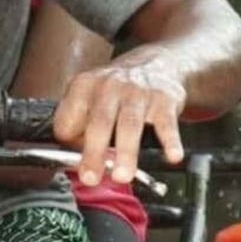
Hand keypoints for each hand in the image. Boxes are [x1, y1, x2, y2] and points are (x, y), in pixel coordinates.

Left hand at [53, 52, 186, 185]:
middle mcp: (109, 86)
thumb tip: (74, 163)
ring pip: (129, 125)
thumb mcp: (88, 99)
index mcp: (83, 87)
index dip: (69, 144)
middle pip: (99, 123)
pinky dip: (170, 141)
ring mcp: (137, 92)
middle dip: (93, 153)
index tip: (73, 163)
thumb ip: (78, 128)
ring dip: (126, 153)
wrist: (155, 64)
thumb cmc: (115, 92)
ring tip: (123, 175)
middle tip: (92, 177)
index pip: (68, 120)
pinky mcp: (164, 99)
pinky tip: (172, 156)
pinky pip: (166, 123)